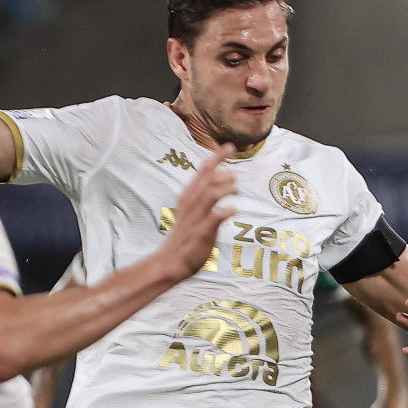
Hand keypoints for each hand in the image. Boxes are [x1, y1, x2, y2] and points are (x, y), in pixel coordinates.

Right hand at [159, 148, 236, 278]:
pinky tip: (233, 210)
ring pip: (210, 194)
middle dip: (223, 171)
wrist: (171, 261)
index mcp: (188, 196)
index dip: (216, 157)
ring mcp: (195, 217)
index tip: (229, 147)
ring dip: (226, 188)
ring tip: (236, 189)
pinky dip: (224, 211)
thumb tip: (224, 181)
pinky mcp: (201, 231)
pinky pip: (214, 217)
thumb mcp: (194, 212)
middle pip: (207, 178)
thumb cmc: (185, 237)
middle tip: (236, 174)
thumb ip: (206, 196)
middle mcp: (190, 203)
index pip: (202, 171)